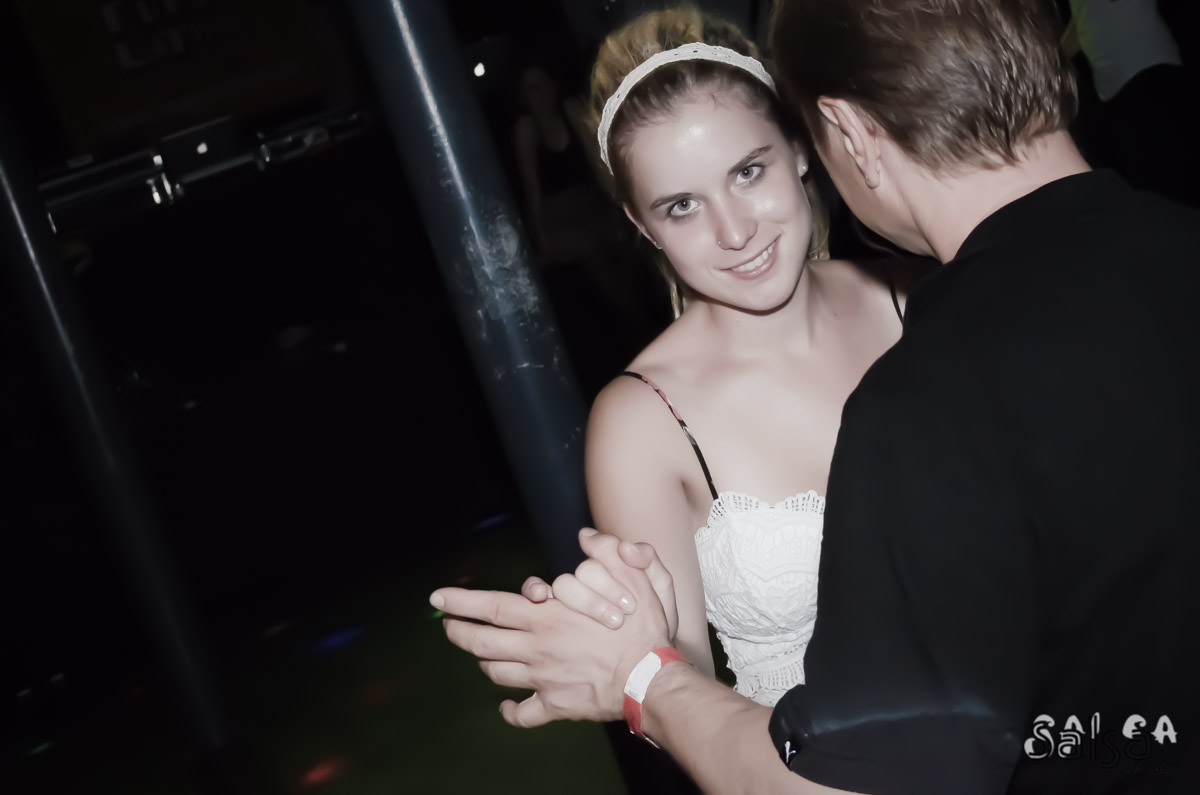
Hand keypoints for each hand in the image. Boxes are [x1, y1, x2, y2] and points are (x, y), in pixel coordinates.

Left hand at [432, 537, 672, 727]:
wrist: (650, 679)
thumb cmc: (641, 627)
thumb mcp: (632, 576)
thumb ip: (607, 552)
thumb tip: (586, 536)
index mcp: (546, 617)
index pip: (491, 605)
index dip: (461, 601)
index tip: (440, 598)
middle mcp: (535, 648)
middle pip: (481, 640)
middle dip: (457, 631)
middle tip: (446, 625)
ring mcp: (542, 679)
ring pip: (496, 672)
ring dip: (483, 662)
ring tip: (477, 654)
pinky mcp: (555, 705)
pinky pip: (523, 713)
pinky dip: (510, 711)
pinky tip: (506, 707)